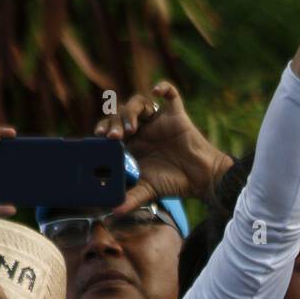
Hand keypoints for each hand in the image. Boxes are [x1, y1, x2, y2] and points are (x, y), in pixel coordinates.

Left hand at [96, 83, 231, 213]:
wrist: (200, 179)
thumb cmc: (173, 183)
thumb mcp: (148, 191)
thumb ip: (130, 198)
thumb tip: (113, 210)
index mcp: (132, 143)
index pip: (111, 128)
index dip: (103, 128)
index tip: (99, 136)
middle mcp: (142, 129)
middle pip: (121, 113)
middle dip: (114, 121)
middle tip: (116, 137)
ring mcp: (158, 120)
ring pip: (139, 102)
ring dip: (130, 111)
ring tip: (131, 127)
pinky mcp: (176, 114)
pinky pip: (171, 94)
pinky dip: (164, 88)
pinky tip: (157, 91)